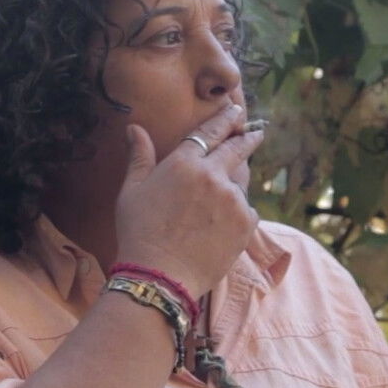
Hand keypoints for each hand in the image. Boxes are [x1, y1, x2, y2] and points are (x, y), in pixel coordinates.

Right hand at [114, 103, 263, 297]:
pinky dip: (238, 214)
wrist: (160, 276)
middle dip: (247, 137)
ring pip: (241, 182)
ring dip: (235, 184)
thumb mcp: (132, 192)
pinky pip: (248, 210)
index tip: (236, 111)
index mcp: (183, 163)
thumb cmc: (139, 234)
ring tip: (223, 196)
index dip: (225, 119)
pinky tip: (221, 227)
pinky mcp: (246, 223)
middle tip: (256, 131)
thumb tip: (134, 128)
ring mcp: (232, 198)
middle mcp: (212, 175)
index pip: (210, 131)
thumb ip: (140, 157)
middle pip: (237, 148)